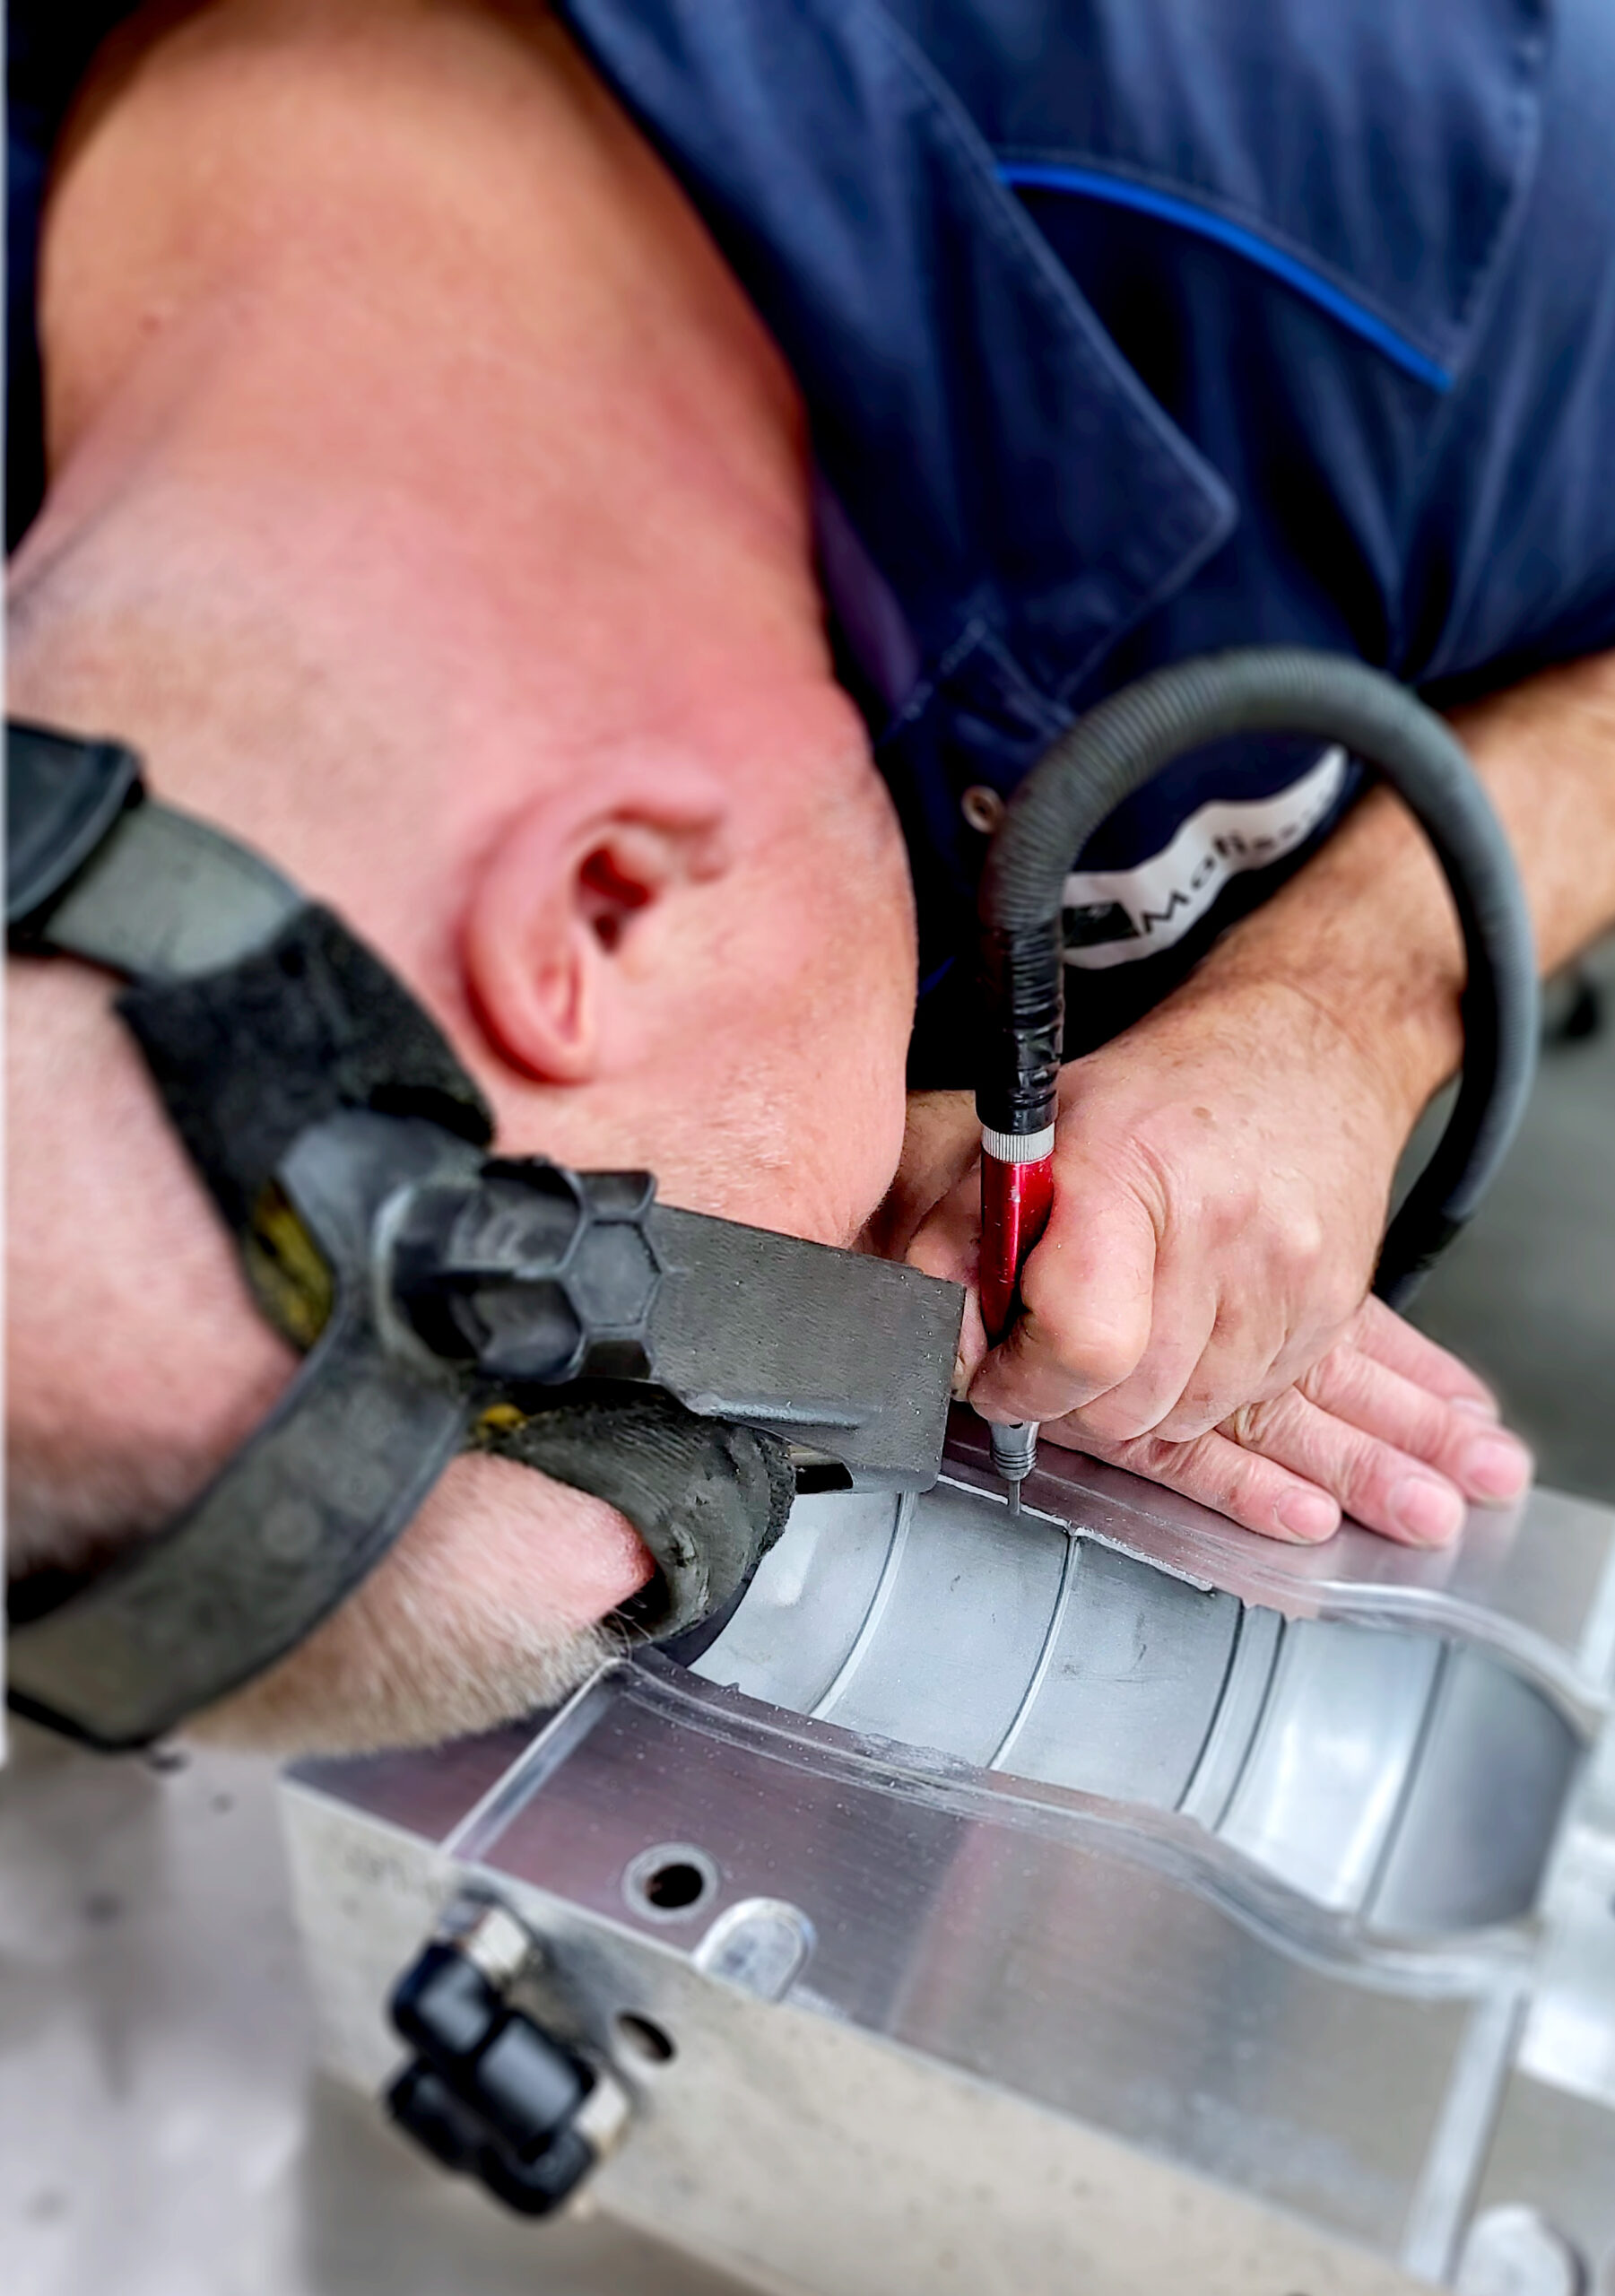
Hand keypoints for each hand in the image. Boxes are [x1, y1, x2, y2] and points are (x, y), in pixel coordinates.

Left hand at [869, 974, 1531, 1543]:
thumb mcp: (1031, 1139)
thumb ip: (957, 1244)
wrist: (1306, 1054)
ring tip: (1122, 1339)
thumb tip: (937, 1348)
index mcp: (1127, 1174)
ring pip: (1190, 1418)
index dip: (1025, 1382)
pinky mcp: (1331, 1309)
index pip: (1082, 1343)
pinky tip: (1185, 1341)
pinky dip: (1204, 1392)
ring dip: (1142, 1405)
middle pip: (1133, 1403)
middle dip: (1076, 1403)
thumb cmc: (1157, 1097)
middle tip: (1054, 1364)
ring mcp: (1289, 1276)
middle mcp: (1221, 1229)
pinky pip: (1251, 1403)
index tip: (1003, 1377)